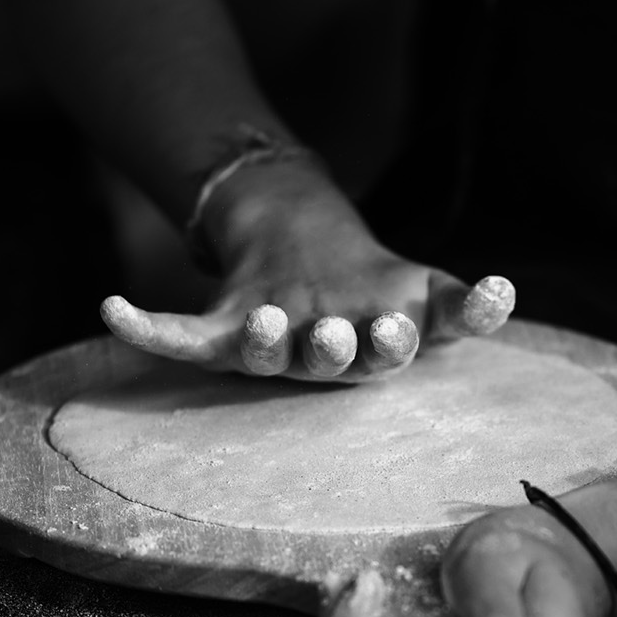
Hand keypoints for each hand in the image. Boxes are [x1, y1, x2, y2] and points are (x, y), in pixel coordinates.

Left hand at [99, 162, 514, 380]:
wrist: (309, 256)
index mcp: (377, 348)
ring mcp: (270, 347)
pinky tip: (110, 308)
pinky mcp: (219, 337)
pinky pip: (179, 337)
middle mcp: (323, 357)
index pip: (393, 349)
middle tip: (331, 334)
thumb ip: (471, 304)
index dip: (394, 342)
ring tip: (264, 322)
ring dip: (262, 342)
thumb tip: (506, 292)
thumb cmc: (378, 288)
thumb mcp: (429, 289)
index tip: (400, 330)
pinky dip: (144, 327)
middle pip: (327, 360)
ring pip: (264, 354)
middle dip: (329, 349)